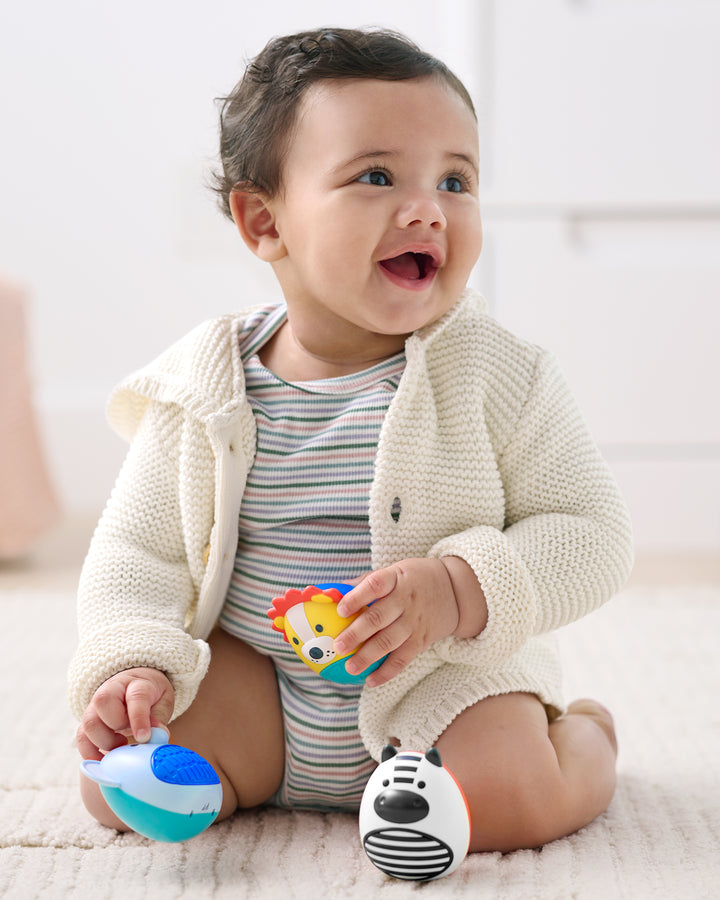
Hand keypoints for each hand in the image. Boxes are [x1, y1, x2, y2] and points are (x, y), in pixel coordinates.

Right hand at [77, 668, 174, 760]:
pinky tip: (104, 759)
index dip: (139, 718)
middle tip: (129, 735)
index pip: (136, 697)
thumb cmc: (151, 696)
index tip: (143, 737)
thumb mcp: (162, 702)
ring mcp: (96, 705)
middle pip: (103, 702)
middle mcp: (112, 690)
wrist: (135, 685)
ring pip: (89, 722)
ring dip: (104, 741)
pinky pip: (81, 737)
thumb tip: (158, 735)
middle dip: (116, 725)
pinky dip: (90, 752)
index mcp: (136, 684)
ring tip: (121, 745)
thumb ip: (159, 718)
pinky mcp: (88, 720)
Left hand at [332, 558, 464, 686]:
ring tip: (350, 667)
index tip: (340, 609)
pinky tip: (371, 681)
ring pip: (389, 642)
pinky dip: (387, 672)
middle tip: (338, 646)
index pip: (375, 585)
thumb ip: (366, 582)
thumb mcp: (395, 571)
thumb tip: (331, 591)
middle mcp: (406, 600)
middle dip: (356, 634)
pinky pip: (403, 659)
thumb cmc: (414, 579)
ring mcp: (415, 622)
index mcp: (396, 578)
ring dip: (368, 656)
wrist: (456, 591)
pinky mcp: (422, 640)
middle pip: (379, 618)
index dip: (357, 597)